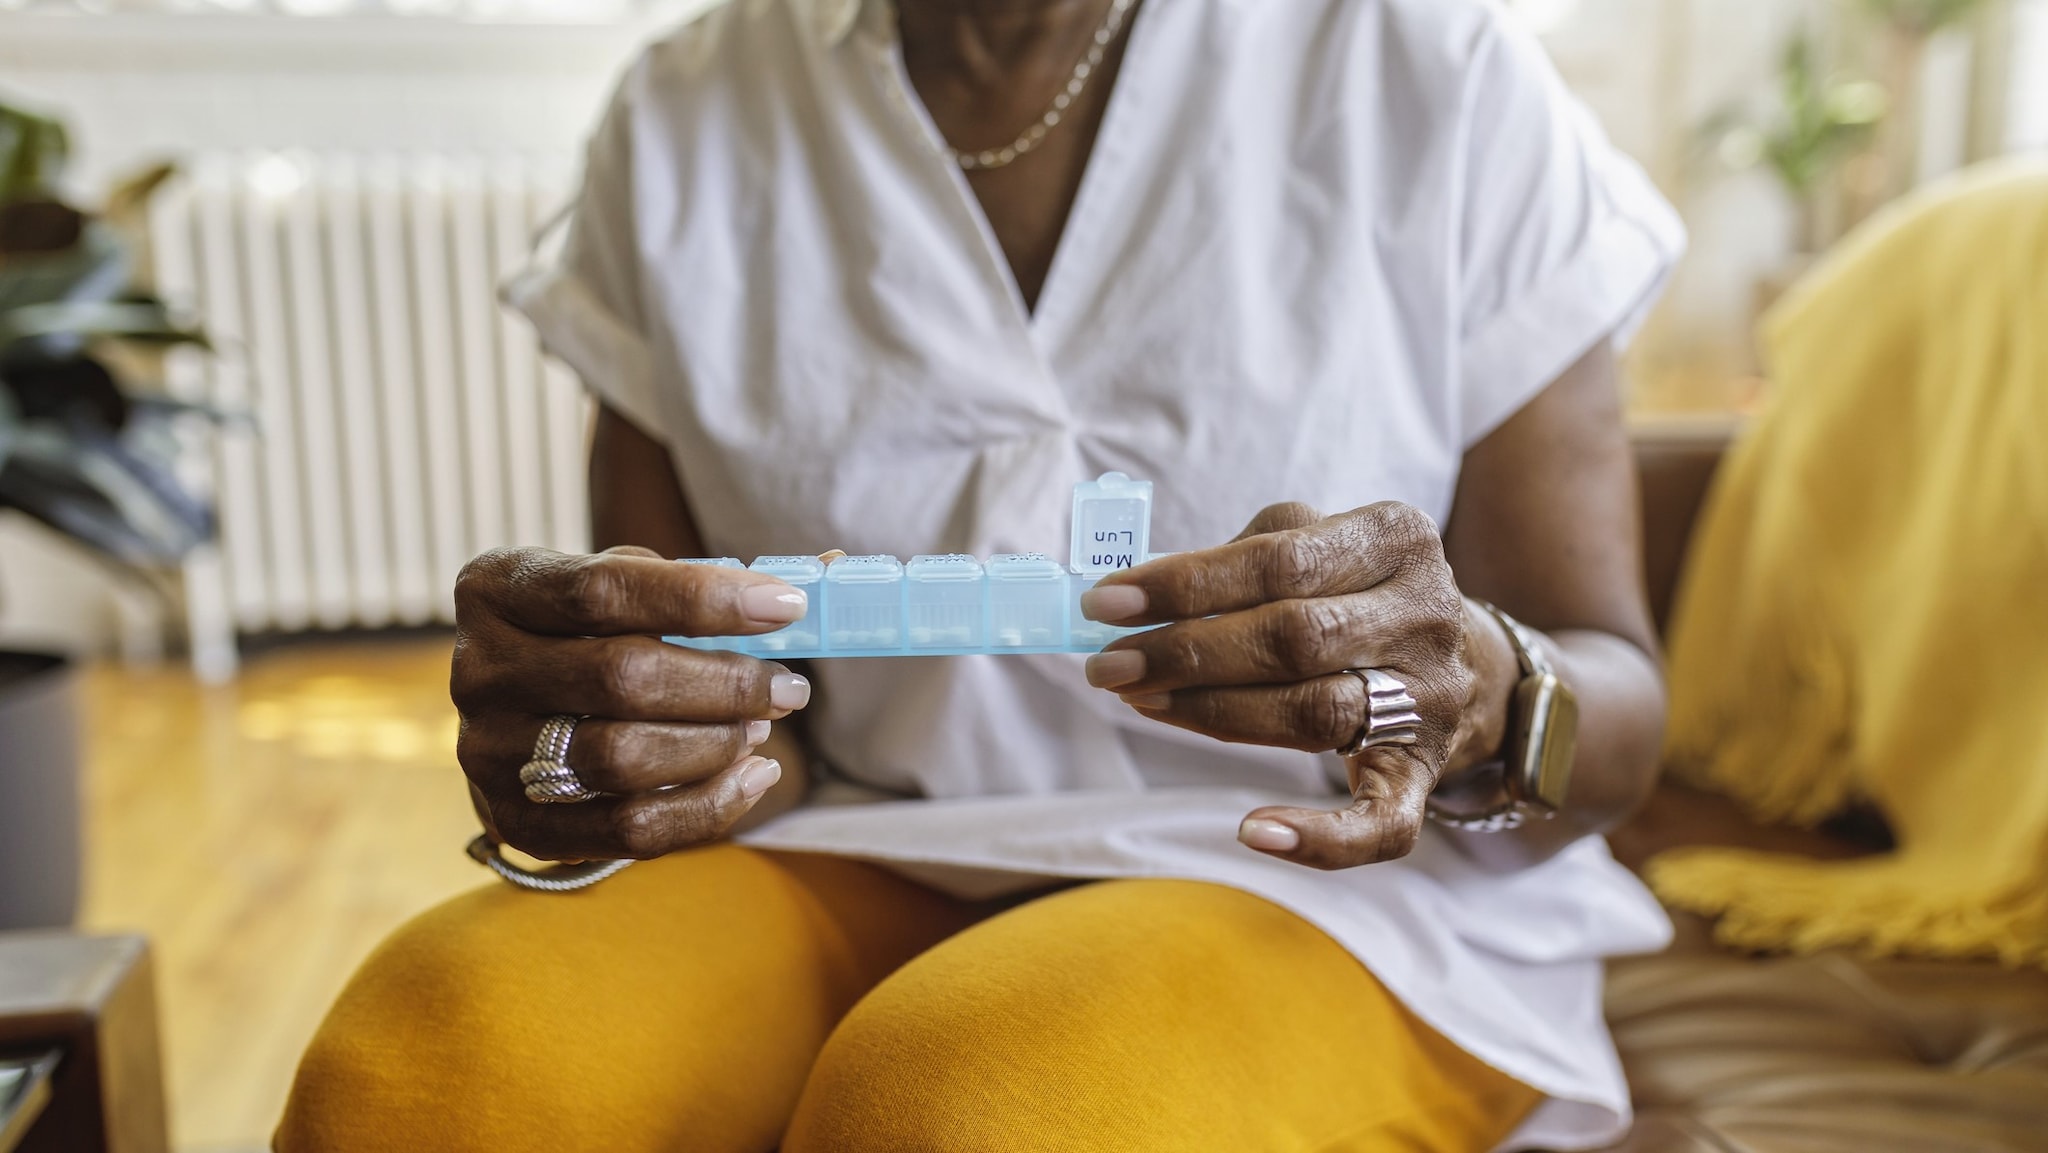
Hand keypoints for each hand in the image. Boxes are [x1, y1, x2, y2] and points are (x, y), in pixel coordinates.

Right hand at [451, 545, 814, 860]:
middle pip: (621, 678)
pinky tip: (751, 778)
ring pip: (624, 758)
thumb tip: (812, 582)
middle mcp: (479, 669)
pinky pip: (626, 830)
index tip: (785, 607)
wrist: (521, 717)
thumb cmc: (590, 635)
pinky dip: (706, 807)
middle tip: (787, 688)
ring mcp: (488, 752)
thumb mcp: (619, 588)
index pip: (604, 590)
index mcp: (497, 589)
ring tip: (762, 728)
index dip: (703, 599)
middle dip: (726, 684)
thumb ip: (692, 582)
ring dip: (716, 745)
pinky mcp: (517, 821)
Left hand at [1078, 503, 1510, 869]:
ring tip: (1143, 702)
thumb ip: (1239, 559)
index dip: (1186, 584)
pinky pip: (1382, 822)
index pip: (1278, 560)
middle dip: (1188, 653)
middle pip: (1295, 637)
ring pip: (1316, 714)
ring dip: (1215, 714)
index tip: (1105, 604)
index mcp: (1396, 538)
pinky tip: (1253, 832)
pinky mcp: (1425, 772)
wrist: (1462, 662)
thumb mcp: (1315, 544)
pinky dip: (1320, 836)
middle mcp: (1426, 614)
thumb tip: (1134, 596)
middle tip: (1111, 666)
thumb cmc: (1351, 593)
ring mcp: (1432, 698)